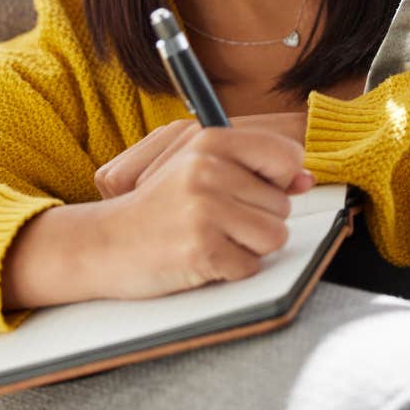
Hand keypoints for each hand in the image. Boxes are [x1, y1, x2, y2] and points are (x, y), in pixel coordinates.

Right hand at [89, 120, 310, 297]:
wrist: (104, 243)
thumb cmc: (159, 208)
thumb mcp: (200, 170)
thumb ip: (254, 169)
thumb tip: (306, 179)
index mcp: (209, 140)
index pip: (286, 155)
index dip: (283, 179)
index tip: (258, 188)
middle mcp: (207, 169)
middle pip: (283, 204)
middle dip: (258, 220)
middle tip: (216, 220)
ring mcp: (204, 209)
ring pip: (274, 236)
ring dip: (249, 247)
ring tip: (212, 238)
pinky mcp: (201, 248)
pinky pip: (250, 266)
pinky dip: (231, 269)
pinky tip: (202, 257)